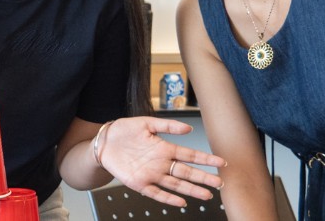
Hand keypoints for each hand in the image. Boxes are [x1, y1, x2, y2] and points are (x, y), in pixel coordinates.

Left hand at [100, 117, 225, 206]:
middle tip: (219, 182)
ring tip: (207, 195)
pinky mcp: (139, 183)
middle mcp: (161, 163)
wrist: (103, 142)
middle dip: (204, 178)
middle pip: (187, 172)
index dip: (205, 159)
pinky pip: (156, 193)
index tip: (220, 162)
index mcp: (164, 148)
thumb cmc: (123, 132)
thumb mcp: (146, 123)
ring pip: (176, 184)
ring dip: (191, 190)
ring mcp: (151, 174)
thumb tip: (188, 128)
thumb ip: (167, 126)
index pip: (189, 155)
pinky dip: (168, 198)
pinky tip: (180, 202)